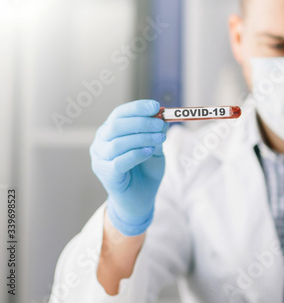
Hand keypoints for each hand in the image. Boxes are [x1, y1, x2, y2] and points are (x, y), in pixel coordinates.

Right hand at [90, 100, 167, 235]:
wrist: (140, 198)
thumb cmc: (145, 170)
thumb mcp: (155, 148)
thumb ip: (155, 135)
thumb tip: (161, 120)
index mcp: (111, 131)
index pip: (120, 113)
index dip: (138, 108)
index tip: (156, 107)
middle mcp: (101, 142)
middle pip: (117, 126)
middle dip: (142, 122)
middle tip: (160, 124)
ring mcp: (100, 158)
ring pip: (118, 142)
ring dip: (142, 138)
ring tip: (160, 139)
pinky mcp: (106, 174)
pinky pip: (119, 161)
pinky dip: (136, 154)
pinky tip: (149, 151)